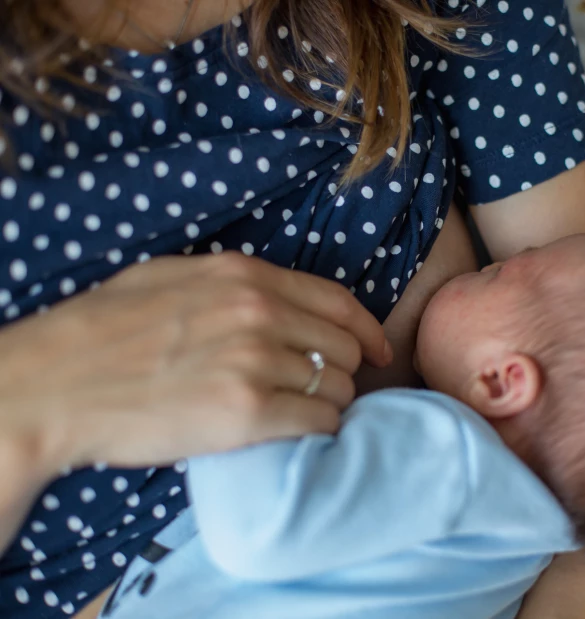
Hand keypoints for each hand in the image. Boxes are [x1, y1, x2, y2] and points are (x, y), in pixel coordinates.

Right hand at [0, 253, 391, 474]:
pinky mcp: (249, 413)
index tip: (378, 348)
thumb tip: (278, 295)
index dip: (367, 329)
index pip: (338, 302)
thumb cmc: (103, 330)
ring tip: (305, 413)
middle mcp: (261, 313)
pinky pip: (320, 421)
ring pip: (338, 387)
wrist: (55, 384)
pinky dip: (320, 429)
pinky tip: (298, 431)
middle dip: (347, 371)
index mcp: (245, 277)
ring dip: (331, 403)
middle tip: (333, 389)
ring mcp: (258, 362)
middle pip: (345, 347)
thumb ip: (232, 282)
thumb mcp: (171, 277)